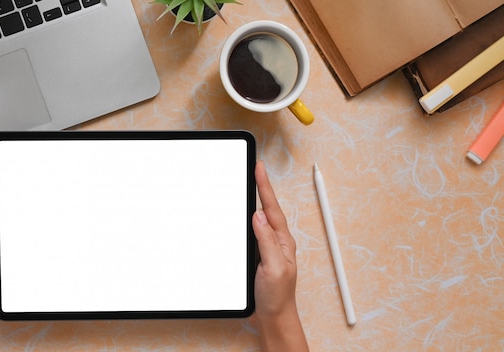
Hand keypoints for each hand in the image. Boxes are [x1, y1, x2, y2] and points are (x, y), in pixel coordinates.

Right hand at [253, 161, 307, 350]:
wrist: (273, 316)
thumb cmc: (277, 296)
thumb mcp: (273, 267)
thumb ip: (267, 241)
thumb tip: (258, 216)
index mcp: (283, 241)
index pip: (271, 208)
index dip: (265, 187)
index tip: (259, 168)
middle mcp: (276, 241)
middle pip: (267, 208)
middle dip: (261, 187)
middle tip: (256, 169)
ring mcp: (267, 247)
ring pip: (260, 219)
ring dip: (255, 201)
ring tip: (252, 183)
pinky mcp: (258, 255)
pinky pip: (252, 232)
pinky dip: (246, 219)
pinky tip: (243, 215)